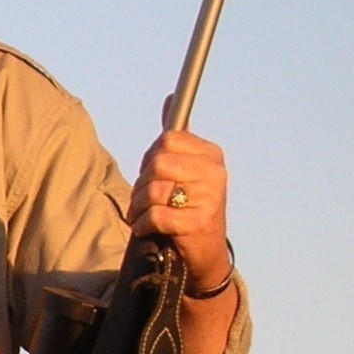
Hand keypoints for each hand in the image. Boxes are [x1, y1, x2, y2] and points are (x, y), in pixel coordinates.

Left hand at [130, 126, 232, 296]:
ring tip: (144, 216)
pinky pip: (155, 215)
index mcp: (212, 155)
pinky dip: (143, 224)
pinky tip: (148, 229)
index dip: (150, 158)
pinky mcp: (199, 223)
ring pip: (153, 190)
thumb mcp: (185, 170)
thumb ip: (176, 137)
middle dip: (141, 184)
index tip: (154, 175)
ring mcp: (210, 198)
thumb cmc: (187, 208)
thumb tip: (170, 98)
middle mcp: (216, 173)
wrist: (203, 255)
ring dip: (138, 207)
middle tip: (145, 200)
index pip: (167, 140)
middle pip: (157, 163)